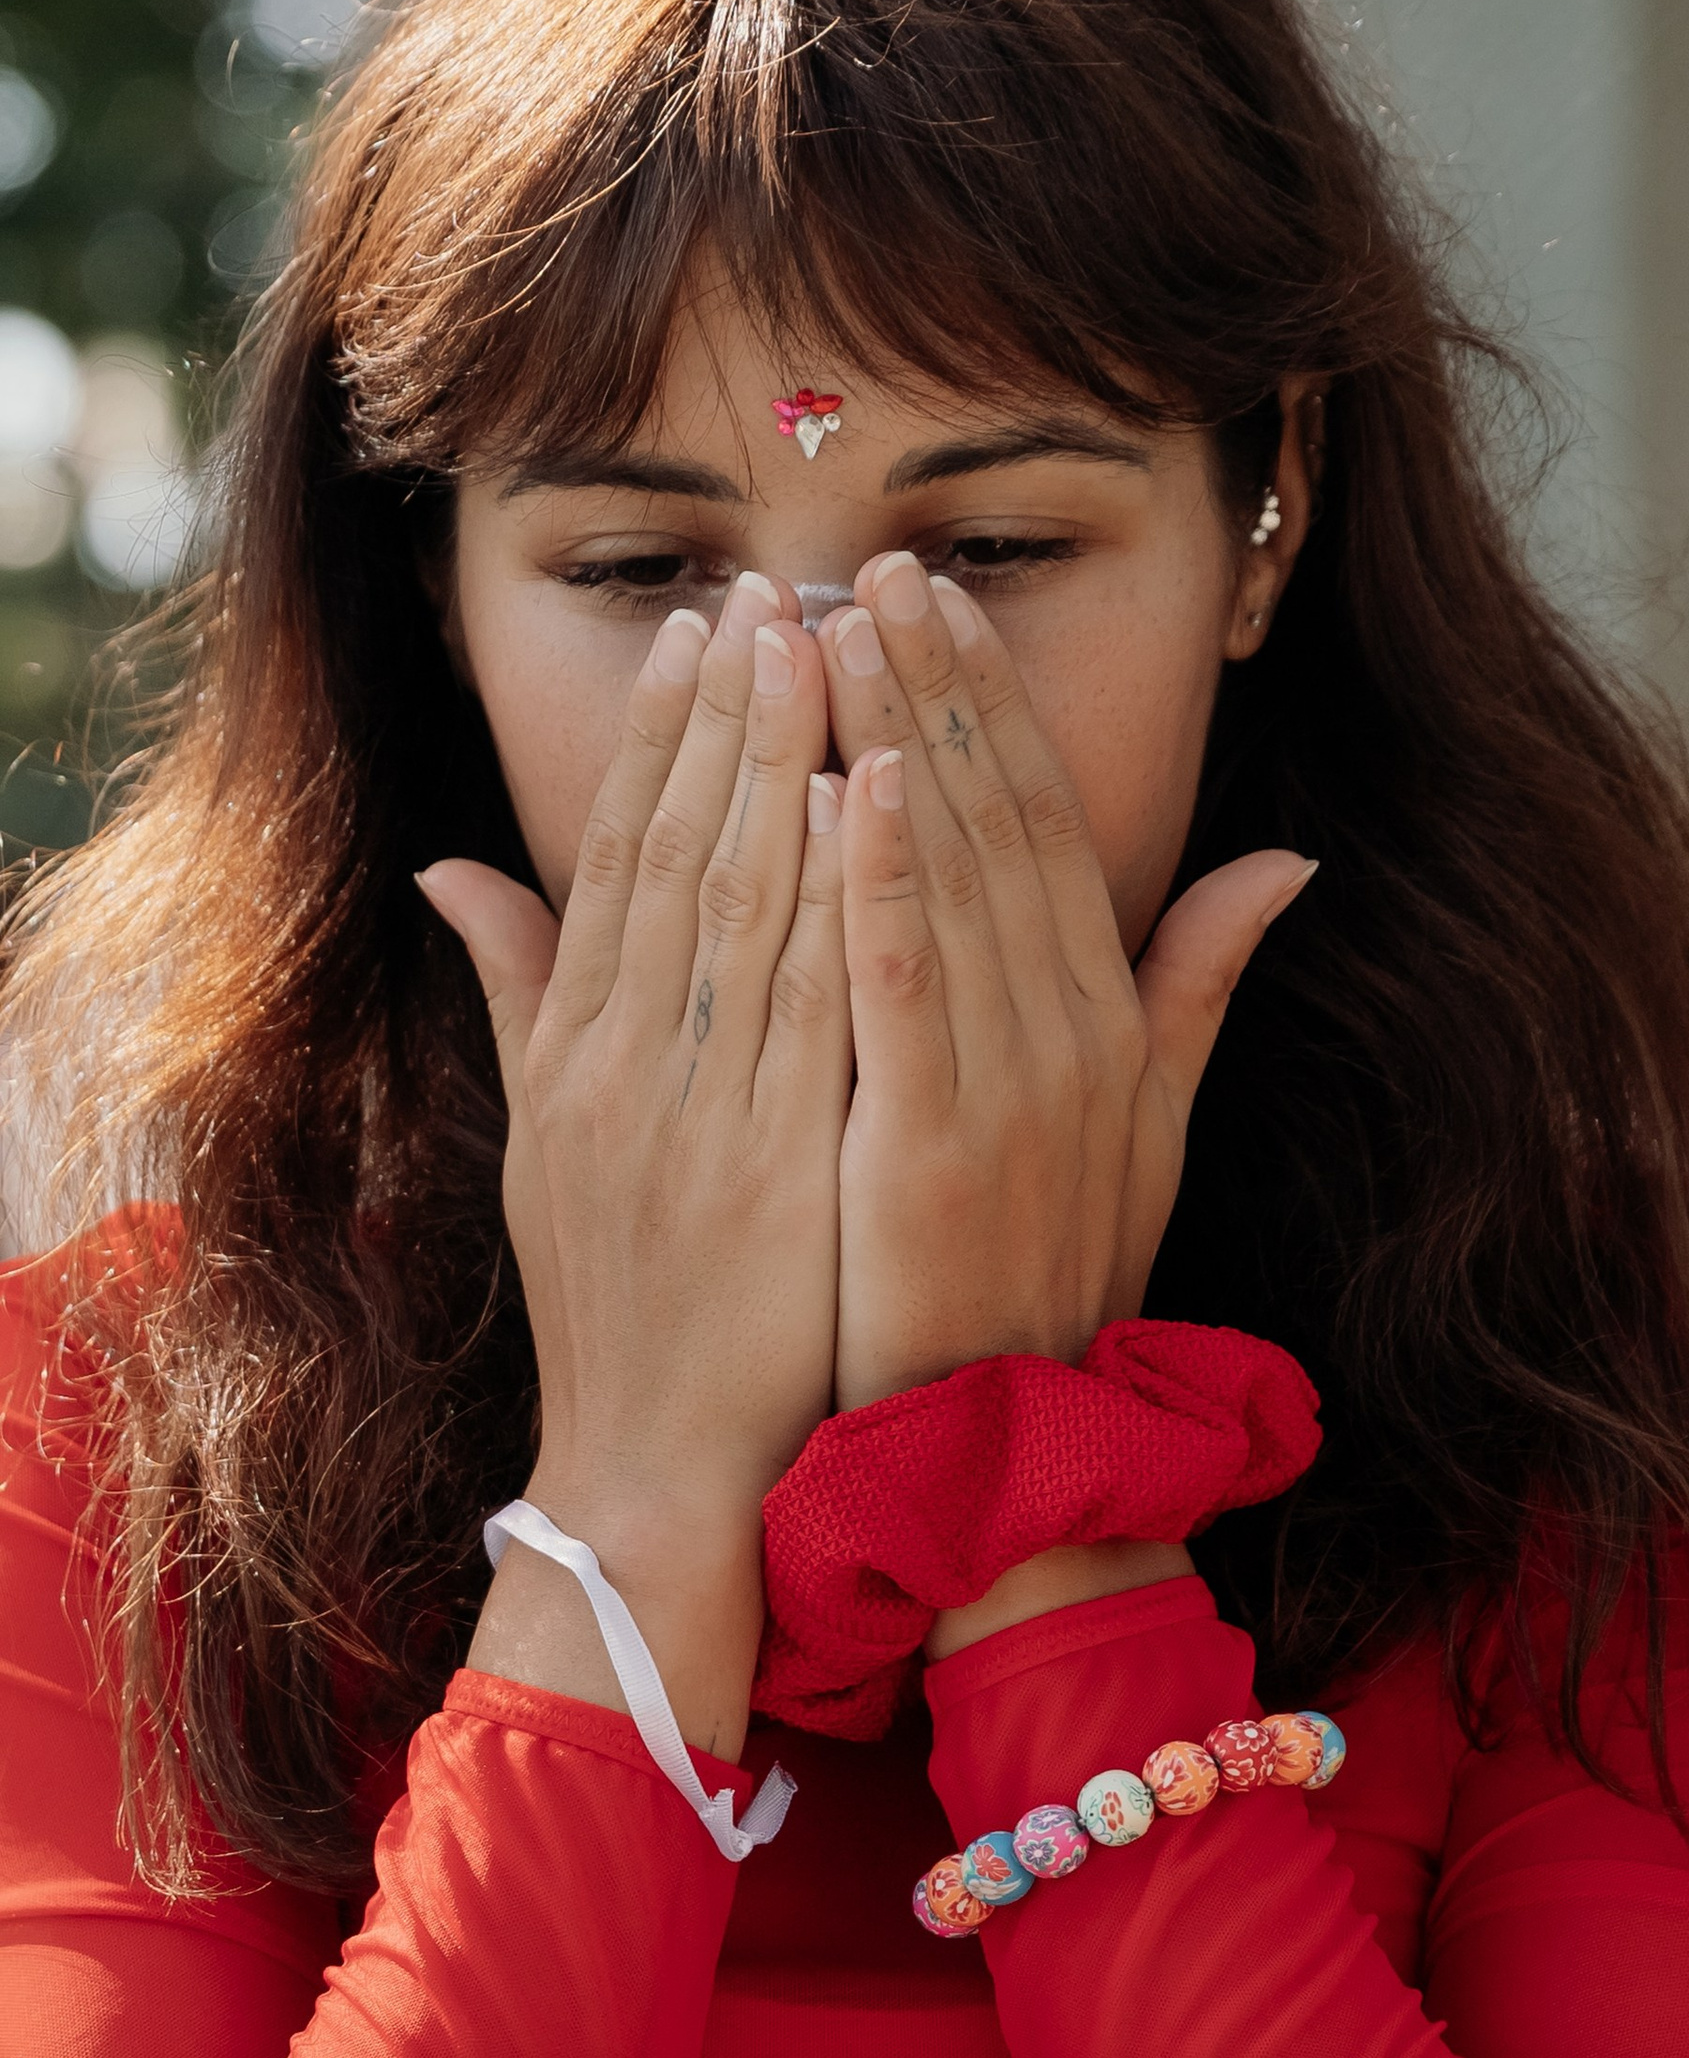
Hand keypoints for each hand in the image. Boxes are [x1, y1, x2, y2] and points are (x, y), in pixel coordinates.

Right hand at [418, 573, 848, 1749]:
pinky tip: (866, 803)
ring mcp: (700, 1114)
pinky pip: (811, 1006)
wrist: (656, 1466)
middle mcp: (627, 1064)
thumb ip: (518, 995)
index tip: (705, 630)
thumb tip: (452, 870)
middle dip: (728, 714)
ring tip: (823, 649)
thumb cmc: (619, 1307)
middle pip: (679, 853)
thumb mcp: (545, 1143)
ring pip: (742, 905)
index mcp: (577, 1050)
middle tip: (774, 591)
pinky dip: (835, 898)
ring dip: (783, 766)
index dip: (662, 735)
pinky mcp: (777, 1166)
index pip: (620, 856)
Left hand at [815, 555, 1313, 1414]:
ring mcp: (1009, 1091)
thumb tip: (1288, 864)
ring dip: (895, 741)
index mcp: (1108, 1023)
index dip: (989, 702)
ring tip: (835, 628)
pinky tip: (847, 787)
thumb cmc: (1062, 1279)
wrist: (1021, 1438)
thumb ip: (1202, 985)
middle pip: (999, 824)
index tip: (932, 596)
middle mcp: (1072, 1039)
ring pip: (952, 881)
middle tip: (869, 564)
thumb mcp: (1154, 1128)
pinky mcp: (933, 1147)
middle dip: (933, 684)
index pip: (1048, 825)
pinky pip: (907, 991)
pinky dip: (882, 885)